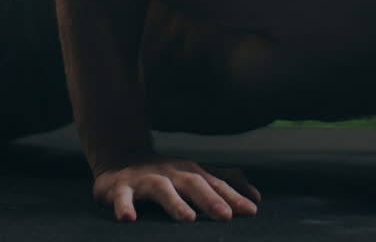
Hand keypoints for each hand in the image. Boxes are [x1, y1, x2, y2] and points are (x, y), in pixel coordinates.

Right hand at [92, 156, 260, 221]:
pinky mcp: (120, 188)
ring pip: (161, 189)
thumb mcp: (195, 175)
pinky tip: (129, 219)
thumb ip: (224, 184)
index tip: (252, 211)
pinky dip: (124, 207)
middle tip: (226, 216)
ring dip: (175, 203)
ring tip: (188, 219)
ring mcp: (145, 179)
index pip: (215, 185)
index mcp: (190, 172)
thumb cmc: (166, 173)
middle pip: (192, 184)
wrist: (120, 157)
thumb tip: (256, 197)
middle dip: (210, 199)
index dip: (233, 197)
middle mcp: (171, 173)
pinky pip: (122, 197)